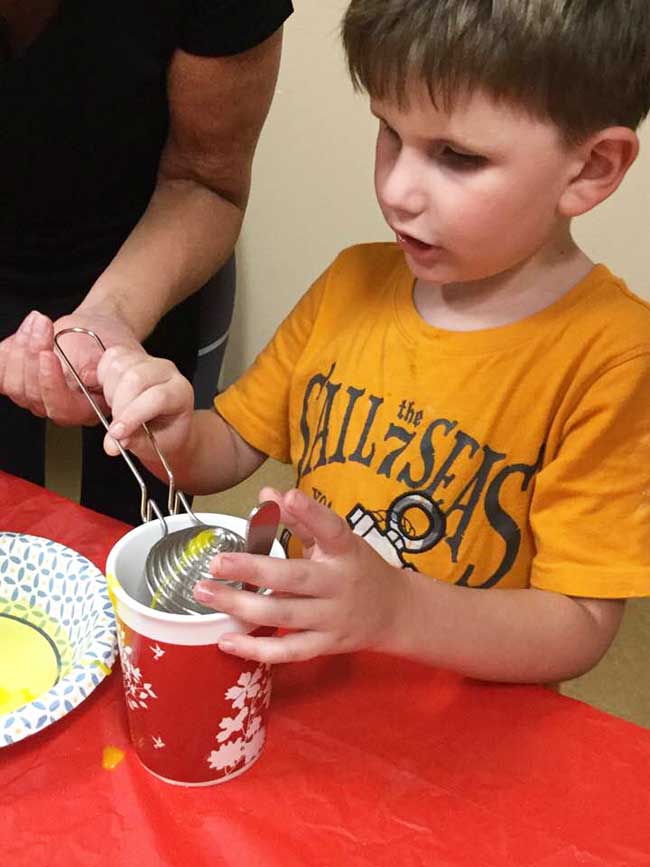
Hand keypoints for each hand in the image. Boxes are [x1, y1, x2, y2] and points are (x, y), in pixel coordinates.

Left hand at [0, 306, 141, 425]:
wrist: (96, 329)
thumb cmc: (107, 342)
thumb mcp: (115, 353)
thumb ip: (103, 369)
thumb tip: (91, 377)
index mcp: (86, 408)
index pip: (61, 408)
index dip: (50, 383)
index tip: (48, 355)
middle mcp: (58, 407)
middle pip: (31, 394)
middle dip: (33, 355)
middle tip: (43, 325)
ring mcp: (35, 396)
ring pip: (12, 383)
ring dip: (21, 346)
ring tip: (38, 321)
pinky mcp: (18, 381)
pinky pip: (0, 373)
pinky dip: (7, 350)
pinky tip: (25, 332)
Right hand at [97, 345, 194, 460]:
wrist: (168, 421)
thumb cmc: (165, 432)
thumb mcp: (154, 445)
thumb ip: (134, 443)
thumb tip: (113, 443)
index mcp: (181, 392)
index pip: (157, 397)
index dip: (132, 415)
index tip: (117, 433)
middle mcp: (167, 371)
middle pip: (135, 378)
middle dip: (118, 405)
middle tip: (116, 425)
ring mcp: (149, 360)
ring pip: (120, 367)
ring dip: (110, 392)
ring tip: (117, 408)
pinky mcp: (133, 355)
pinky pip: (111, 357)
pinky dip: (104, 375)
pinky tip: (111, 391)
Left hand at [192, 488, 410, 663]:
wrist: (394, 612)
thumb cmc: (357, 568)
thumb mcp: (338, 540)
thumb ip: (302, 518)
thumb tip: (266, 493)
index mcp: (346, 551)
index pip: (332, 529)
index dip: (311, 513)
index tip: (288, 496)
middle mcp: (340, 584)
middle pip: (295, 577)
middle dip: (253, 568)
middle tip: (216, 562)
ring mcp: (333, 618)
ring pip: (285, 614)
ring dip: (241, 605)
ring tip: (206, 592)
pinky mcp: (325, 645)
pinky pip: (288, 650)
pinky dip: (256, 649)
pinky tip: (225, 640)